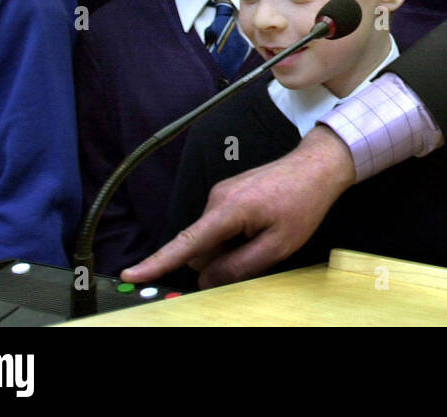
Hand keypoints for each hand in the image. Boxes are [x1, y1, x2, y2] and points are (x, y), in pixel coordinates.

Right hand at [122, 125, 354, 287]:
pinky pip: (221, 226)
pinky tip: (261, 225)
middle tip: (260, 251)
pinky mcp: (227, 194)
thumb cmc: (302, 203)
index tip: (131, 274)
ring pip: (212, 239)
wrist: (316, 166)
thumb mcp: (277, 246)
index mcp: (228, 211)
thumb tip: (208, 280)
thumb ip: (240, 266)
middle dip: (220, 260)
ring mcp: (220, 194)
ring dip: (231, 247)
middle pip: (202, 248)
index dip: (157, 263)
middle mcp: (216, 199)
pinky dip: (235, 235)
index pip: (186, 244)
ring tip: (266, 233)